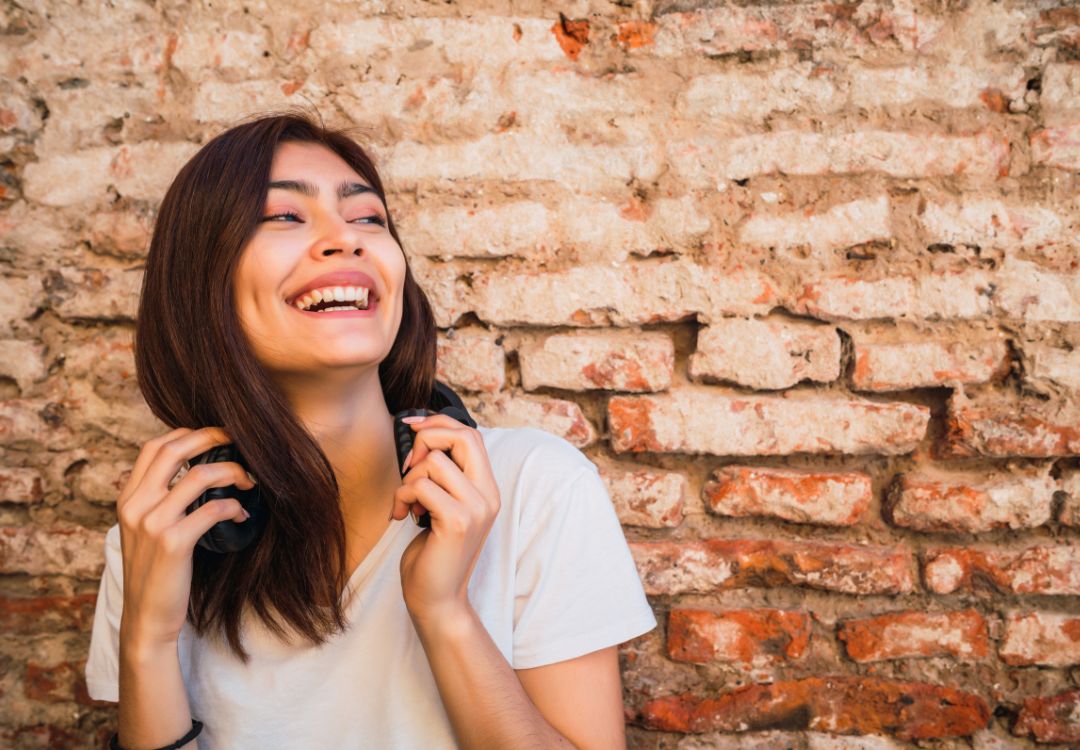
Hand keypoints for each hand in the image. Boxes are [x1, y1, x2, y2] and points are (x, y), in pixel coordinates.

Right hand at [115, 426, 253, 648]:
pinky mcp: (173, 543)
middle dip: (211, 437)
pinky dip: (235, 506)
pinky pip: (213, 509)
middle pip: (174, 449)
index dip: (188, 433)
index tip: (216, 436)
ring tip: (250, 480)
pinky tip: (243, 514)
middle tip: (238, 442)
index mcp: (128, 498)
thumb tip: (196, 471)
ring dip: (233, 472)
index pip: (154, 447)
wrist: (146, 618)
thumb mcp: (146, 530)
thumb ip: (160, 500)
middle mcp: (136, 505)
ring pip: (200, 475)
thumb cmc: (156, 573)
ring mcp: (153, 523)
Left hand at [389, 414, 500, 620]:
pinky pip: (421, 485)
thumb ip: (443, 475)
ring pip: (434, 461)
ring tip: (408, 502)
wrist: (437, 599)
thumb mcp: (442, 505)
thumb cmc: (433, 552)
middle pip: (462, 436)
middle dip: (426, 440)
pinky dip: (402, 496)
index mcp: (487, 488)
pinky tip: (402, 515)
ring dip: (409, 478)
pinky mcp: (457, 521)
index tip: (411, 427)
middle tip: (409, 467)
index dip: (439, 423)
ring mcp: (476, 508)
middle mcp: (488, 495)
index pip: (471, 434)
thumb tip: (421, 436)